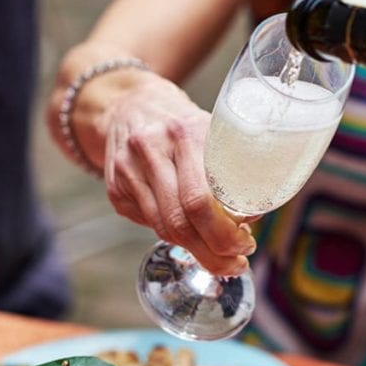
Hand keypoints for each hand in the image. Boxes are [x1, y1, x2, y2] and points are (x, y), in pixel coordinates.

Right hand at [99, 75, 255, 276]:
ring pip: (163, 229)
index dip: (225, 234)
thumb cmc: (184, 123)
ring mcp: (127, 170)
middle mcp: (151, 149)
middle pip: (180, 222)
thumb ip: (232, 171)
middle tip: (235, 263)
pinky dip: (172, 234)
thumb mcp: (214, 132)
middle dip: (213, 253)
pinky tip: (189, 231)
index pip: (200, 201)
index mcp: (184, 132)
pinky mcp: (114, 188)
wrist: (130, 103)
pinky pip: (148, 224)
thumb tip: (250, 220)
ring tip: (219, 255)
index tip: (246, 246)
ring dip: (195, 250)